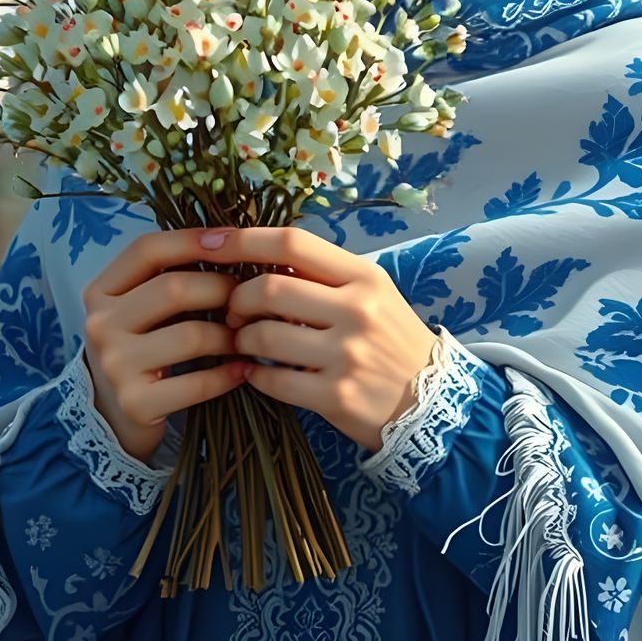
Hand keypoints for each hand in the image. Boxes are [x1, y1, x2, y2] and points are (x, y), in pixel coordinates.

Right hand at [79, 228, 252, 464]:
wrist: (111, 414)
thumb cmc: (142, 345)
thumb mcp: (140, 306)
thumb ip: (171, 273)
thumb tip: (232, 239)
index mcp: (101, 291)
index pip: (147, 249)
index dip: (193, 239)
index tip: (233, 239)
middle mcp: (100, 324)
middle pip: (173, 288)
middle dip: (222, 289)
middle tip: (248, 298)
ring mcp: (115, 365)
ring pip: (191, 335)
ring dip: (231, 335)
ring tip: (248, 336)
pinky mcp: (135, 403)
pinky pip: (198, 382)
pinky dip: (228, 374)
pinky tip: (242, 369)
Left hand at [209, 226, 440, 453]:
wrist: (432, 400)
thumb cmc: (391, 339)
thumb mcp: (371, 294)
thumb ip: (323, 276)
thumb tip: (258, 258)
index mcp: (364, 277)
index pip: (293, 243)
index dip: (242, 240)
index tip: (209, 244)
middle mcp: (357, 310)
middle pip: (270, 288)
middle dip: (237, 299)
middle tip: (233, 311)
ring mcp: (347, 355)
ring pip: (264, 336)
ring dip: (241, 340)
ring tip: (245, 343)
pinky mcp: (336, 396)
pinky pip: (272, 380)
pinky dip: (254, 375)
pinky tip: (257, 373)